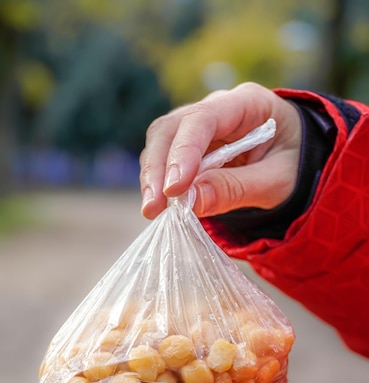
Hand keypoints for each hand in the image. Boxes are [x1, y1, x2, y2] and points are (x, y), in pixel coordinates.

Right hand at [140, 82, 301, 219]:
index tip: (174, 190)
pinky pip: (164, 161)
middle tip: (152, 207)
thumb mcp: (276, 182)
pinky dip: (158, 183)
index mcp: (247, 103)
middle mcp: (216, 108)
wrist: (298, 164)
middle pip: (171, 128)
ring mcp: (198, 127)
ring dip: (152, 177)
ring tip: (152, 211)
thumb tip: (190, 202)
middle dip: (158, 168)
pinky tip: (160, 207)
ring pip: (161, 143)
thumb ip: (236, 189)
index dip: (184, 153)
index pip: (203, 119)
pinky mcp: (189, 149)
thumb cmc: (294, 166)